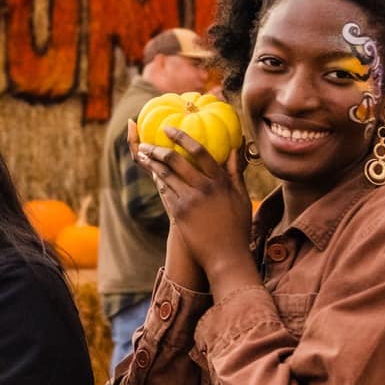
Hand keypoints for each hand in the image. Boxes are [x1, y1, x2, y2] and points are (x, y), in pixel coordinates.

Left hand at [136, 126, 253, 291]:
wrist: (226, 256)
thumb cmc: (237, 227)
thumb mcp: (241, 197)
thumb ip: (235, 172)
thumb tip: (234, 149)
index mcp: (220, 181)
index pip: (199, 151)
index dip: (181, 137)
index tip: (168, 128)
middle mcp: (204, 188)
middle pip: (175, 160)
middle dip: (157, 149)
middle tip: (146, 142)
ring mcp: (190, 201)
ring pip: (165, 176)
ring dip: (151, 163)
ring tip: (142, 154)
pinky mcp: (180, 214)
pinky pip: (165, 193)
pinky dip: (159, 182)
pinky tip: (153, 176)